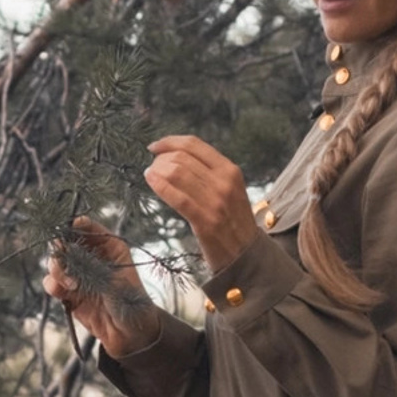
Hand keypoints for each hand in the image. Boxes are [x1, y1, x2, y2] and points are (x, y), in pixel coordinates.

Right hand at [44, 217, 161, 356]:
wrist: (131, 336)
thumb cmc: (133, 304)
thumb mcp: (114, 281)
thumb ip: (89, 266)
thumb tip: (65, 250)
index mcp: (109, 246)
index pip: (86, 227)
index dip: (74, 227)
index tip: (67, 232)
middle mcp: (92, 257)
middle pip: (65, 243)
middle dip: (61, 252)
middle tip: (64, 262)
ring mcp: (79, 275)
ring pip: (56, 263)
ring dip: (57, 271)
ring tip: (72, 286)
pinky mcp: (69, 293)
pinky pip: (53, 283)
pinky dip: (54, 286)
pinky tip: (64, 293)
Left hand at [144, 136, 257, 274]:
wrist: (246, 254)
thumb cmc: (233, 221)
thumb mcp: (230, 189)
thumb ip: (210, 172)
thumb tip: (176, 157)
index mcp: (230, 170)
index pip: (194, 144)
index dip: (169, 142)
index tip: (155, 147)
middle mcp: (224, 182)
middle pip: (182, 158)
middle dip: (160, 159)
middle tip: (152, 167)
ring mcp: (215, 201)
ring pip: (177, 173)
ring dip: (157, 171)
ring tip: (150, 175)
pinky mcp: (205, 220)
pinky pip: (177, 198)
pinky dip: (159, 186)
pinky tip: (150, 181)